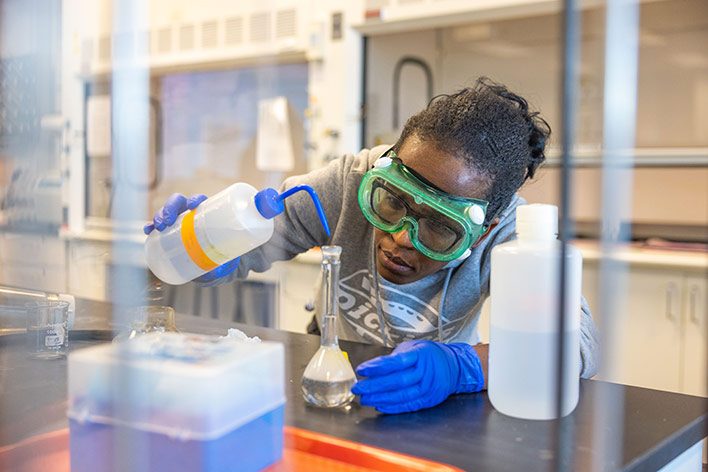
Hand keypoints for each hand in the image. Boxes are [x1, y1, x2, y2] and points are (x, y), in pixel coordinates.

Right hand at [143, 193, 238, 282]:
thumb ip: (220, 263)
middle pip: (178, 202)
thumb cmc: (221, 254)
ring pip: (166, 211)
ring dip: (159, 215)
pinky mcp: (169, 231)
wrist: (214, 263)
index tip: (192, 206)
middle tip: (167, 221)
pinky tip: (148, 230)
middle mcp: (191, 213)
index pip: (200, 200)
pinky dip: (151, 226)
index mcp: (206, 213)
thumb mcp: (224, 257)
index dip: (195, 199)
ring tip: (157, 227)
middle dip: (170, 207)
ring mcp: (178, 221)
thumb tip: (214, 272)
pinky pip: (157, 225)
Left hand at [352, 340, 483, 413]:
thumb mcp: (413, 348)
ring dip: (381, 399)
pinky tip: (380, 406)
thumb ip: (394, 358)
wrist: (454, 366)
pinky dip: (393, 407)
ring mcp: (428, 387)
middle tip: (358, 389)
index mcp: (420, 355)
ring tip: (366, 399)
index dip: (376, 367)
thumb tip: (372, 368)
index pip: (395, 362)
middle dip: (374, 386)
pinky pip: (409, 405)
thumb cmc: (429, 355)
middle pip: (397, 381)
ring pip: (402, 395)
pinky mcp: (429, 400)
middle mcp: (425, 372)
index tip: (361, 370)